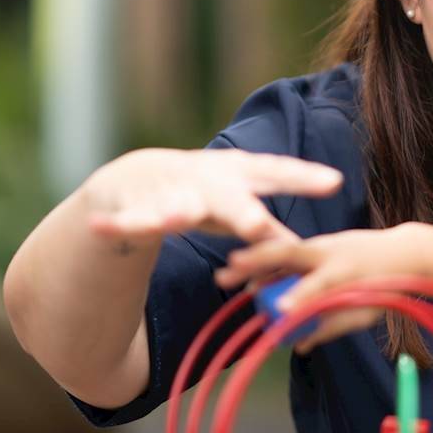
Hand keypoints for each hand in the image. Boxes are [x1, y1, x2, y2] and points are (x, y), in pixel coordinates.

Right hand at [81, 148, 342, 246]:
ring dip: (177, 213)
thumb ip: (273, 231)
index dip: (304, 178)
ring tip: (176, 218)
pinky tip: (98, 228)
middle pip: (232, 198)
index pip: (278, 176)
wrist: (139, 176)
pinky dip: (114, 225)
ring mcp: (171, 191)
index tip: (334, 181)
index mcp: (240, 178)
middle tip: (257, 224)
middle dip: (243, 212)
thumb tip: (314, 256)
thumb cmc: (207, 196)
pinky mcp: (134, 206)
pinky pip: (125, 219)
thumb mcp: (241, 208)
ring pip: (177, 206)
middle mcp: (208, 181)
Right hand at [213, 224, 431, 350]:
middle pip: (291, 253)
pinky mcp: (317, 243)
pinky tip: (250, 274)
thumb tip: (298, 347)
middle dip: (260, 260)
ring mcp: (323, 244)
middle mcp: (331, 253)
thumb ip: (330, 328)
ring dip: (256, 258)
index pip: (318, 286)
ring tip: (229, 271)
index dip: (299, 299)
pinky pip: (289, 252)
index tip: (281, 311)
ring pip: (284, 249)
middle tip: (231, 268)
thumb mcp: (362, 313)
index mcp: (346, 273)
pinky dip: (268, 261)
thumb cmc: (383, 288)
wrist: (401, 252)